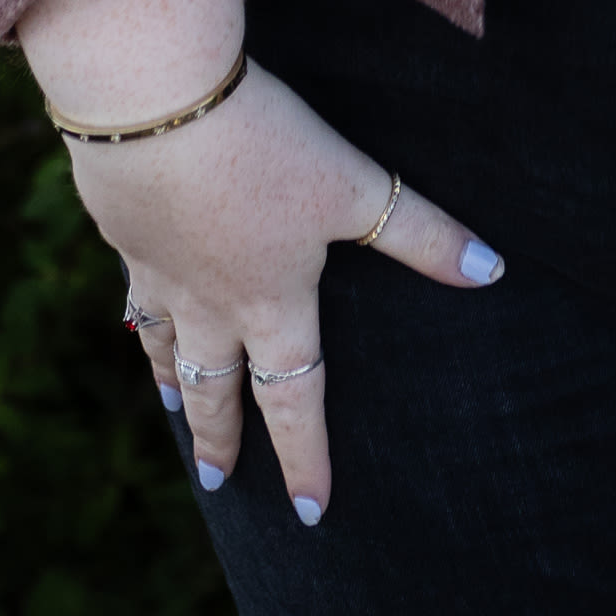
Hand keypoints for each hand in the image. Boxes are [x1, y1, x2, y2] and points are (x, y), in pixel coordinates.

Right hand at [79, 63, 501, 526]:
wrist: (154, 102)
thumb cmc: (265, 148)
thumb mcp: (355, 186)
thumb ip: (422, 234)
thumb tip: (492, 271)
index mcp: (273, 301)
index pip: (296, 398)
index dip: (307, 457)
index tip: (311, 513)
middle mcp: (211, 301)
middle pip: (215, 387)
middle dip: (219, 438)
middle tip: (216, 481)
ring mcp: (158, 271)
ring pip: (164, 345)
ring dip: (170, 383)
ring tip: (170, 409)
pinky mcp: (123, 229)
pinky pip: (132, 288)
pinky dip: (135, 313)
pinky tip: (131, 309)